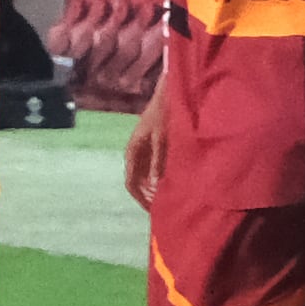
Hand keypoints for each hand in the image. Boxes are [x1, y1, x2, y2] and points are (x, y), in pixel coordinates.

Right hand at [123, 88, 169, 212]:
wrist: (167, 95)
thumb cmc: (162, 114)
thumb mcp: (161, 138)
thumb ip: (158, 160)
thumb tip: (156, 184)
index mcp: (132, 152)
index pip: (131, 183)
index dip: (140, 198)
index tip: (152, 210)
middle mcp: (135, 154)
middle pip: (138, 182)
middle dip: (148, 196)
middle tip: (163, 208)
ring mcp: (143, 151)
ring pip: (145, 177)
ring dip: (154, 188)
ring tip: (168, 198)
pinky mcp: (153, 148)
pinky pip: (153, 168)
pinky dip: (160, 178)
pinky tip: (173, 183)